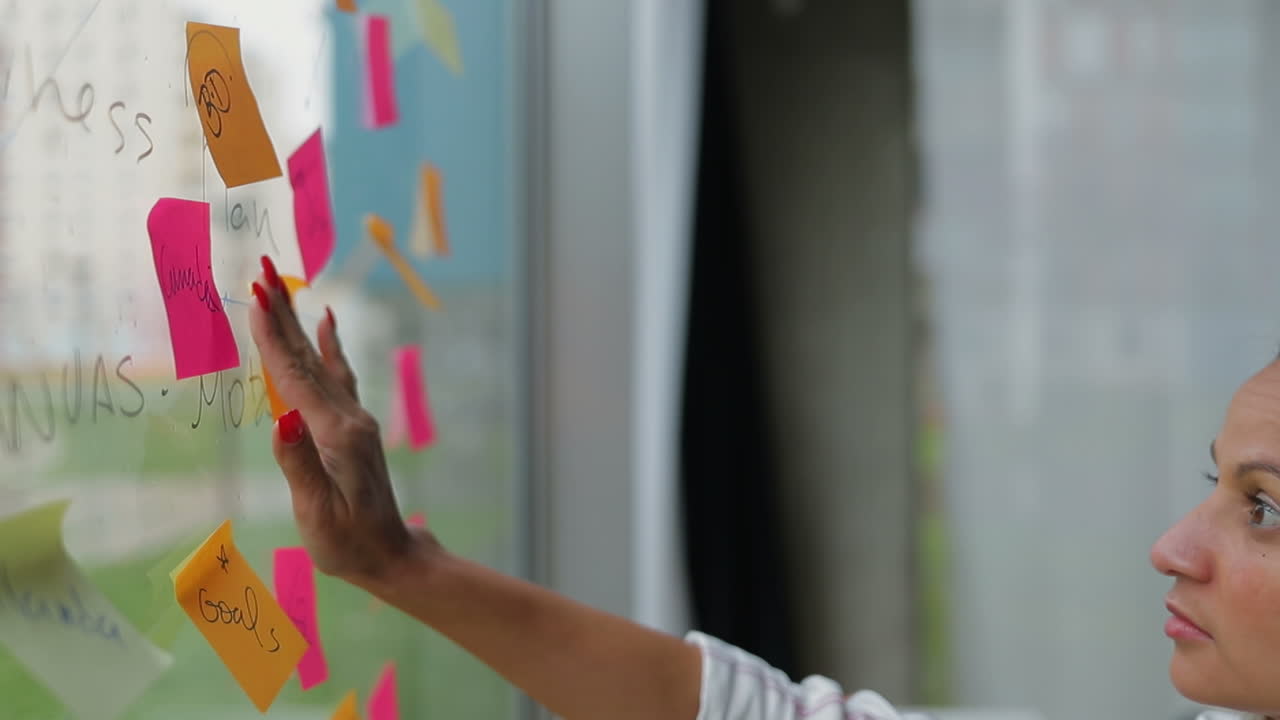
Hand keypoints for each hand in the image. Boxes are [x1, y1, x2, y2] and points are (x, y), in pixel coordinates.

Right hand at [248, 255, 430, 584]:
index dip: (272, 335)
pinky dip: (329, 346)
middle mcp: (348, 417)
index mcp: (335, 433)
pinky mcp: (354, 427)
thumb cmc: (349, 544)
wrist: (392, 556)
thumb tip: (281, 418)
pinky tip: (327, 323)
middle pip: (307, 357)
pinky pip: (338, 375)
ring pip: (321, 360)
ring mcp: (354, 420)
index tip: (256, 295)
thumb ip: (299, 463)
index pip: (295, 376)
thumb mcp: (318, 512)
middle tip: (262, 268)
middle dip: (282, 313)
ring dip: (298, 322)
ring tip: (283, 286)